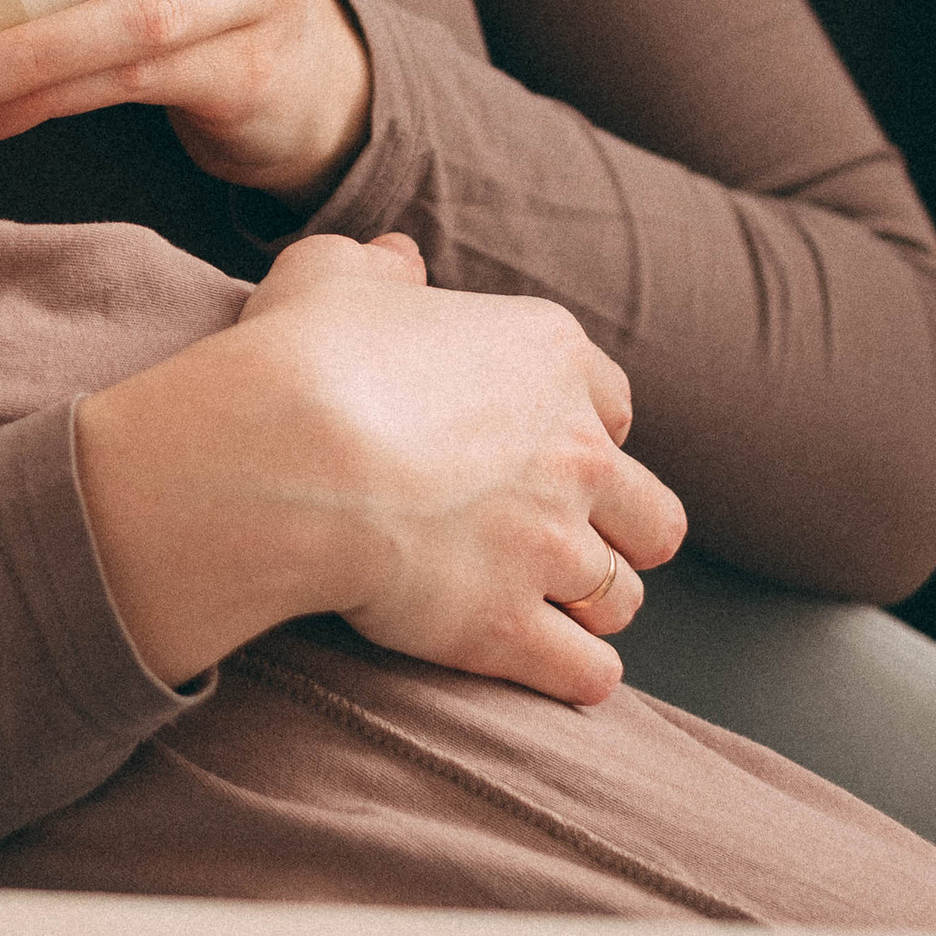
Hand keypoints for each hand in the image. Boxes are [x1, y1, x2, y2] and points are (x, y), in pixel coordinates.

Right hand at [73, 230, 684, 702]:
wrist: (286, 452)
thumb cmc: (302, 356)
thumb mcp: (330, 274)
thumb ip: (378, 267)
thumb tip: (398, 261)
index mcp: (547, 354)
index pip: (614, 403)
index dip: (582, 430)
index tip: (540, 450)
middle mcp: (575, 450)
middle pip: (650, 512)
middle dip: (617, 532)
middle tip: (557, 542)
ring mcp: (552, 544)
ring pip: (621, 597)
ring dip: (591, 607)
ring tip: (547, 611)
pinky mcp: (512, 625)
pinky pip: (586, 671)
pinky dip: (573, 674)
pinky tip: (547, 669)